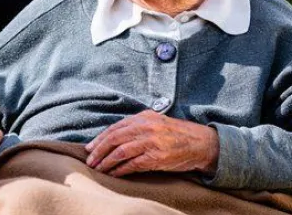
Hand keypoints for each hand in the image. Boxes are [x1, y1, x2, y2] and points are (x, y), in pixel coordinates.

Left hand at [84, 110, 219, 176]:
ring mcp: (152, 142)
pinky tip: (113, 174)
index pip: (115, 128)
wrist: (201, 143)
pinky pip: (133, 164)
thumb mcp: (156, 122)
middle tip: (90, 160)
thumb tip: (113, 136)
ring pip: (121, 152)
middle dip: (98, 151)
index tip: (89, 148)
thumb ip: (137, 125)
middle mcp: (146, 127)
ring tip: (98, 169)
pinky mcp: (157, 157)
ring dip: (106, 162)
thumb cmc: (176, 134)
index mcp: (143, 117)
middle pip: (114, 138)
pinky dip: (120, 170)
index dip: (99, 139)